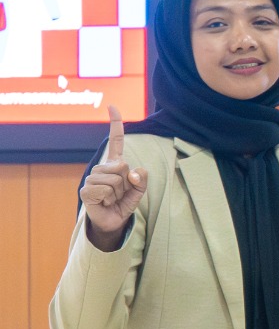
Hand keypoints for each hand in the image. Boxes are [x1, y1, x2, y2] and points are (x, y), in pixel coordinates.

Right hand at [80, 106, 146, 250]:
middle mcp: (102, 168)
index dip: (115, 124)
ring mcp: (91, 178)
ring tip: (112, 198)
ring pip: (115, 179)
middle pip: (122, 166)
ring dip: (119, 192)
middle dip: (127, 184)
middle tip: (120, 193)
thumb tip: (134, 172)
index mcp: (115, 164)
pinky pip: (105, 189)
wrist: (112, 221)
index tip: (112, 106)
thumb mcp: (139, 191)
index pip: (116, 141)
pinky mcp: (85, 190)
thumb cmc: (124, 203)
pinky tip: (104, 202)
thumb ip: (142, 181)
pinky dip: (110, 198)